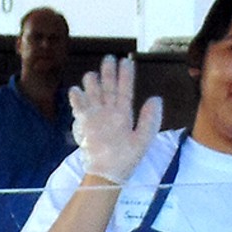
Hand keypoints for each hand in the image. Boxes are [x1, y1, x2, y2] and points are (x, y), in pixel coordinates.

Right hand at [68, 56, 162, 183]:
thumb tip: (156, 98)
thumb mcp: (142, 140)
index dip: (126, 77)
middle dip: (109, 73)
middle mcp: (109, 113)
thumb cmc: (126, 160)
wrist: (107, 174)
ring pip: (94, 95)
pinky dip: (77, 99)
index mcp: (124, 115)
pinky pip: (80, 108)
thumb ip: (149, 120)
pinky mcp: (85, 124)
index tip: (126, 62)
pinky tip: (76, 90)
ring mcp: (96, 117)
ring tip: (92, 74)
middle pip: (109, 89)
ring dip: (93, 84)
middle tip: (109, 57)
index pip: (125, 91)